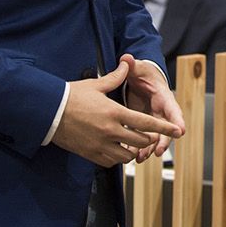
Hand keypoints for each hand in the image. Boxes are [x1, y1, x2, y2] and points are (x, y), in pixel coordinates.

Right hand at [52, 61, 184, 167]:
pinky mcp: (90, 154)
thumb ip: (115, 77)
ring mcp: (100, 145)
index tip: (176, 130)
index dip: (163, 127)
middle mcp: (110, 131)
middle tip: (150, 135)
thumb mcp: (96, 85)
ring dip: (133, 150)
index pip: (146, 123)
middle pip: (140, 140)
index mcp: (114, 113)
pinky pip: (111, 162)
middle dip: (148, 138)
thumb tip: (126, 65)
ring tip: (132, 143)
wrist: (49, 113)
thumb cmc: (72, 96)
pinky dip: (117, 158)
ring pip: (127, 156)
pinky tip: (116, 150)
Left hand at [119, 52, 184, 162]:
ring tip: (141, 157)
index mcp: (163, 96)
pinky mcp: (143, 125)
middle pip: (166, 128)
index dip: (177, 120)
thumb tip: (126, 58)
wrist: (141, 80)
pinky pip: (143, 138)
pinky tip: (132, 156)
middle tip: (158, 151)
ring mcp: (153, 119)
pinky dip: (139, 147)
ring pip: (155, 137)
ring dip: (149, 148)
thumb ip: (132, 65)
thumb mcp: (138, 68)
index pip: (173, 108)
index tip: (181, 131)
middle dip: (164, 141)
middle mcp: (161, 111)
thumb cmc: (143, 73)